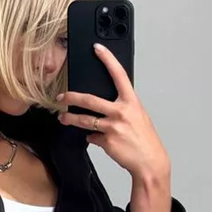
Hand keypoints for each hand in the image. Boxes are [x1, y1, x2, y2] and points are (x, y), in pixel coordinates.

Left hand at [56, 43, 170, 179]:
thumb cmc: (145, 139)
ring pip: (84, 120)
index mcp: (131, 102)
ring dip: (70, 119)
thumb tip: (104, 108)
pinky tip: (96, 139)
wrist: (150, 162)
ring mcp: (113, 127)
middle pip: (90, 100)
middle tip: (61, 97)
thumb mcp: (138, 117)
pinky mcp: (107, 141)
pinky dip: (92, 138)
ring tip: (63, 118)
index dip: (108, 60)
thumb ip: (122, 109)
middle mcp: (122, 112)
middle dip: (71, 97)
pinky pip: (92, 137)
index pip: (119, 75)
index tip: (97, 48)